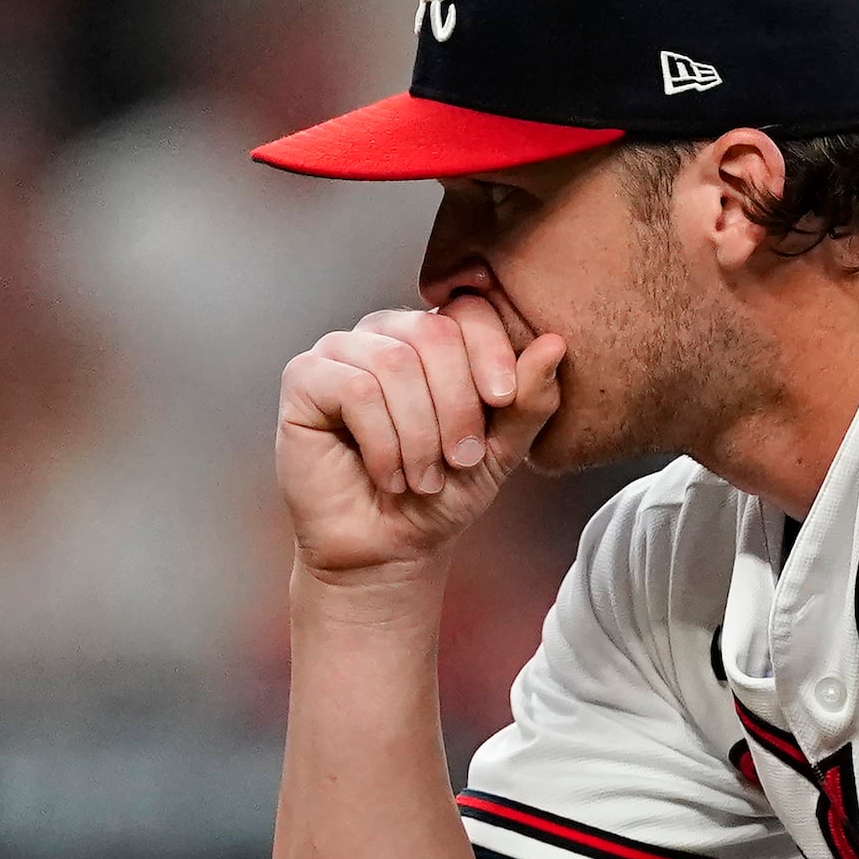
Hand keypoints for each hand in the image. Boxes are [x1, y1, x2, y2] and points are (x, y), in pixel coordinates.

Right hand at [274, 293, 564, 581]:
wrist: (388, 548)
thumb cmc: (441, 495)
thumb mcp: (501, 450)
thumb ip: (529, 400)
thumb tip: (555, 344)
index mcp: (433, 338)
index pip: (468, 310)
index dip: (491, 352)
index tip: (503, 401)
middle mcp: (385, 334)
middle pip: (434, 335)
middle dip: (457, 405)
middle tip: (461, 459)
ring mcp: (340, 351)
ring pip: (394, 364)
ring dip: (419, 434)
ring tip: (422, 478)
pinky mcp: (303, 379)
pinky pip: (354, 389)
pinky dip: (382, 442)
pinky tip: (387, 474)